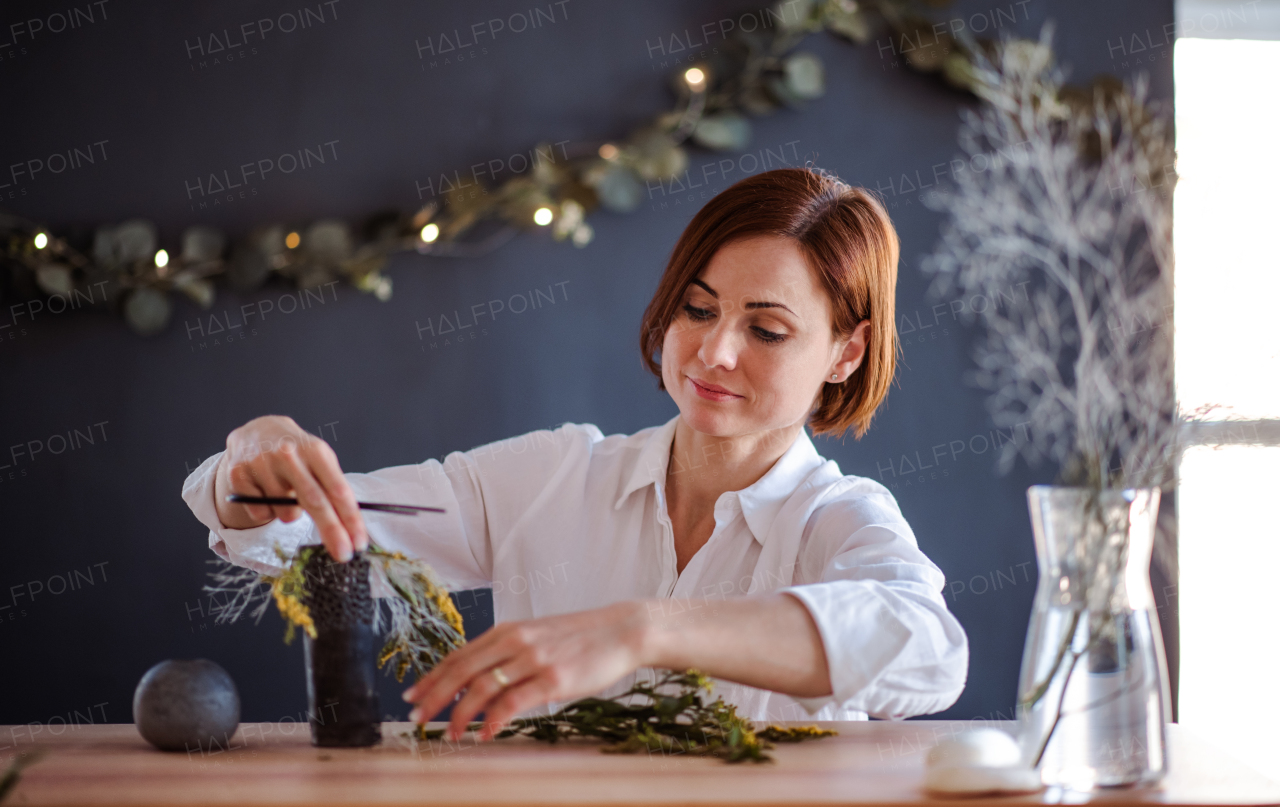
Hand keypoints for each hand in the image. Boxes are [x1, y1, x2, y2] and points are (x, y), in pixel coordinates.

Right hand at [212, 415, 367, 561]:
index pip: (337, 489)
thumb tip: (351, 527)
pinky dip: (268, 512)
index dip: (350, 519)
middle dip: (332, 532)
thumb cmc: (296, 452)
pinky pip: (261, 514)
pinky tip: (265, 491)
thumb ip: (333, 487)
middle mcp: (288, 454)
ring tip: (286, 493)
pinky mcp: (238, 475)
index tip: (359, 542)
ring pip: (285, 513)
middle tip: (344, 554)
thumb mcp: (319, 459)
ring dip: (291, 514)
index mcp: (314, 450)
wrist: (257, 431)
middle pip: (315, 502)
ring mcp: (261, 464)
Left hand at [401, 601, 651, 740]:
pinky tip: (486, 734)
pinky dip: (494, 719)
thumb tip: (479, 682)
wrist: (620, 631)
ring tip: (450, 733)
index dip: (432, 677)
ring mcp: (533, 659)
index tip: (413, 695)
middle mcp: (515, 641)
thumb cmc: (579, 639)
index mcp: (507, 631)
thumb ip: (508, 654)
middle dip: (434, 696)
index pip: (459, 656)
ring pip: (482, 686)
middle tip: (417, 717)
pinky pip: (513, 702)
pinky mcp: (553, 678)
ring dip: (460, 713)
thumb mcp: (537, 638)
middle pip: (461, 670)